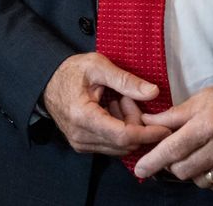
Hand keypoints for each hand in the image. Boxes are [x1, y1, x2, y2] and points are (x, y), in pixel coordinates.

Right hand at [42, 53, 170, 155]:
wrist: (46, 80)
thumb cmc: (69, 71)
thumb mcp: (97, 66)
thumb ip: (125, 80)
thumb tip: (153, 92)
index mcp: (82, 116)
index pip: (124, 136)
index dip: (149, 133)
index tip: (166, 127)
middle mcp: (80, 135)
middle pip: (125, 143)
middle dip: (137, 124)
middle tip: (129, 99)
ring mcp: (80, 143)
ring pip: (120, 147)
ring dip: (128, 128)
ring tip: (119, 102)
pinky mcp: (82, 145)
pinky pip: (111, 146)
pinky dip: (119, 132)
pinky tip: (112, 111)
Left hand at [134, 80, 212, 190]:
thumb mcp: (202, 99)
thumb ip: (173, 115)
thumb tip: (146, 122)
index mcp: (210, 124)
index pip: (174, 149)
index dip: (154, 161)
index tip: (140, 169)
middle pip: (184, 170)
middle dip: (172, 165)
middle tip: (172, 154)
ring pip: (201, 181)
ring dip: (192, 171)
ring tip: (196, 155)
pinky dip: (211, 178)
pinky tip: (212, 162)